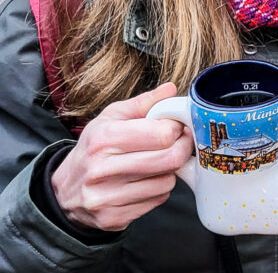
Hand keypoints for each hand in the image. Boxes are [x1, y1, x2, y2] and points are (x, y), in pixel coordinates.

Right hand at [50, 83, 192, 232]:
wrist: (64, 191)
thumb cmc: (93, 148)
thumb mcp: (110, 118)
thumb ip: (143, 103)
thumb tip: (170, 89)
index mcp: (104, 138)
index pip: (161, 134)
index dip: (177, 128)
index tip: (177, 126)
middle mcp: (102, 169)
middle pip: (169, 159)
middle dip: (182, 148)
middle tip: (180, 142)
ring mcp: (107, 197)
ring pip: (166, 182)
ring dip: (170, 171)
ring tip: (158, 162)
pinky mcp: (113, 218)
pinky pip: (156, 201)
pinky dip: (158, 190)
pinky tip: (146, 181)